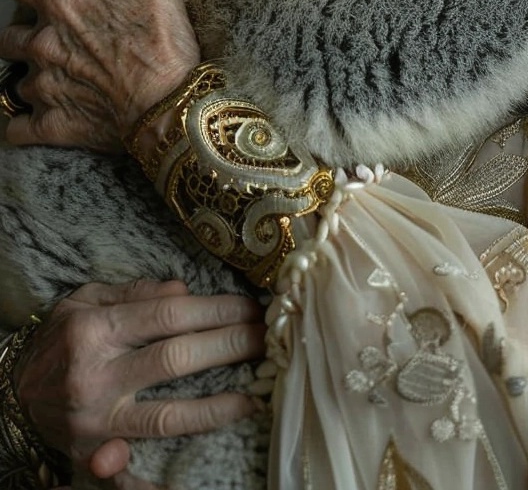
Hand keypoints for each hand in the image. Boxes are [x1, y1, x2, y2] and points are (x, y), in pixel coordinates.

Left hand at [0, 0, 199, 147]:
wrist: (172, 109)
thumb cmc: (164, 44)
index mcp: (62, 6)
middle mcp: (42, 45)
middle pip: (5, 36)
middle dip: (20, 34)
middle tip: (46, 36)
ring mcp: (43, 88)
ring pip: (11, 81)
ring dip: (25, 76)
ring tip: (46, 77)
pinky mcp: (51, 126)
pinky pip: (13, 128)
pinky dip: (17, 124)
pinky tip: (28, 120)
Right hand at [15, 279, 264, 483]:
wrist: (9, 394)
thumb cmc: (57, 340)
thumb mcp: (84, 301)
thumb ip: (135, 292)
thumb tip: (184, 290)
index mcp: (96, 328)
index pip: (171, 316)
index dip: (217, 311)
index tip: (251, 308)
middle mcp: (97, 373)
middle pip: (177, 359)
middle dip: (229, 348)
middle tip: (268, 339)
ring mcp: (97, 419)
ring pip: (168, 415)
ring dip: (218, 406)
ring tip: (255, 393)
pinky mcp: (93, 453)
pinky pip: (134, 470)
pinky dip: (161, 477)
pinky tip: (194, 476)